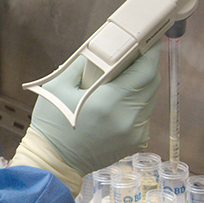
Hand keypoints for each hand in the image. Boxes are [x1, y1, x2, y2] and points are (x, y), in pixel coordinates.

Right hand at [12, 42, 160, 194]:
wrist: (53, 162)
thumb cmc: (52, 124)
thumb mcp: (57, 87)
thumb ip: (81, 64)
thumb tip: (100, 50)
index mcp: (110, 101)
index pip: (145, 70)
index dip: (150, 52)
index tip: (148, 40)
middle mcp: (128, 118)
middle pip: (151, 83)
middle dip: (145, 67)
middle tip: (131, 58)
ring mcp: (134, 132)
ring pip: (149, 99)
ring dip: (140, 86)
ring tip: (120, 82)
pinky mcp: (135, 142)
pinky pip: (144, 116)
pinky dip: (136, 105)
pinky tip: (117, 105)